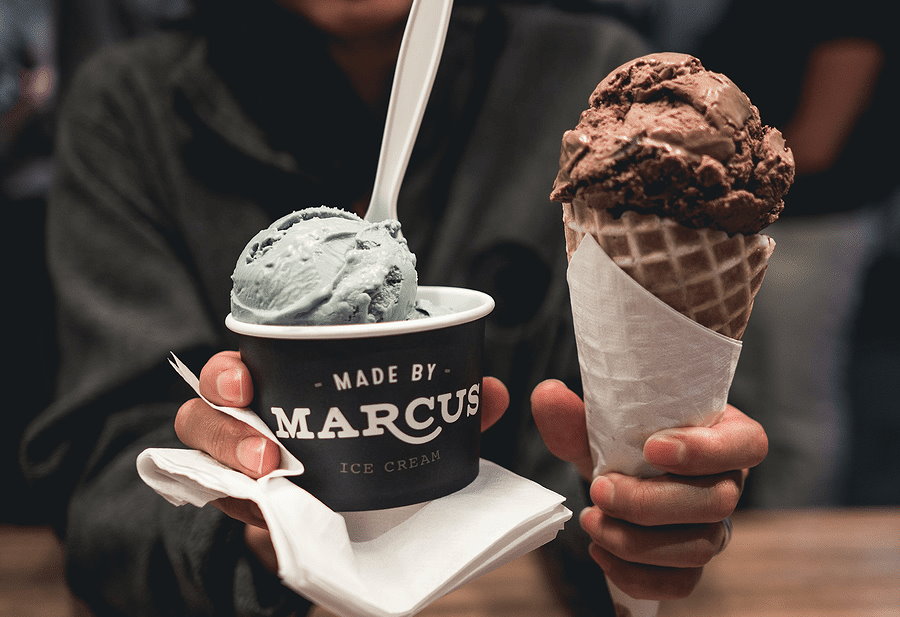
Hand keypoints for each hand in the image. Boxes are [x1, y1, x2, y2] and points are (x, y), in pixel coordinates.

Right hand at [175, 351, 509, 570]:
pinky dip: (234, 510)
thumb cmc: (370, 449)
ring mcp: (238, 468)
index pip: (235, 367)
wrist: (349, 515)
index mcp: (280, 385)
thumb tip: (491, 391)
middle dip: (222, 426)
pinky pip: (219, 506)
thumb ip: (443, 408)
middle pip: (203, 411)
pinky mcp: (243, 509)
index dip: (227, 371)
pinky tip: (261, 520)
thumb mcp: (402, 422)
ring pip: (199, 458)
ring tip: (264, 484)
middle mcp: (248, 422)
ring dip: (225, 468)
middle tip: (266, 454)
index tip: (246, 381)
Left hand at [531, 379, 766, 599]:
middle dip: (651, 501)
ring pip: (699, 547)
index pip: (748, 443)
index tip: (652, 447)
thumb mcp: (598, 424)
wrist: (614, 475)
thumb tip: (547, 395)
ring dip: (638, 541)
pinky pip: (681, 583)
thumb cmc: (621, 441)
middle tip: (600, 489)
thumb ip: (574, 414)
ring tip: (592, 521)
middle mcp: (728, 483)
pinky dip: (637, 575)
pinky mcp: (691, 563)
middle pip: (718, 502)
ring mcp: (714, 527)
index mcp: (723, 435)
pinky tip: (601, 552)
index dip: (707, 450)